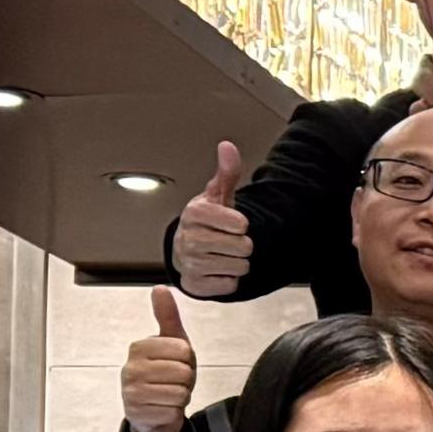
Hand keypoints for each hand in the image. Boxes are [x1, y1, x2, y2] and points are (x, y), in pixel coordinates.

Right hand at [123, 290, 200, 431]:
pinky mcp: (137, 414)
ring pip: (180, 392)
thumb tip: (160, 288)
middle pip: (183, 372)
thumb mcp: (171, 342)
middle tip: (173, 381)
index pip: (183, 349)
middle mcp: (130, 368)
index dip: (187, 359)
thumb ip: (167, 316)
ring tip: (168, 393)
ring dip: (181, 396)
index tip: (176, 362)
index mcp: (139, 347)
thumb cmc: (165, 372)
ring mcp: (131, 392)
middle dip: (186, 379)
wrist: (153, 410)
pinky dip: (174, 412)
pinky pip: (173, 412)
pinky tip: (162, 408)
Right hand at [173, 141, 250, 298]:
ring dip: (238, 262)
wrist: (188, 250)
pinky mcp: (195, 284)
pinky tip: (218, 269)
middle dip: (243, 245)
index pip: (239, 223)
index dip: (242, 224)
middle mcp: (189, 238)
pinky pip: (231, 285)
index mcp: (195, 213)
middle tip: (229, 240)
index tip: (234, 223)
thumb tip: (228, 147)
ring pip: (240, 266)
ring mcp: (190, 262)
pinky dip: (230, 279)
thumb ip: (226, 173)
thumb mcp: (218, 196)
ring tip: (224, 254)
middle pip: (244, 247)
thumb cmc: (207, 221)